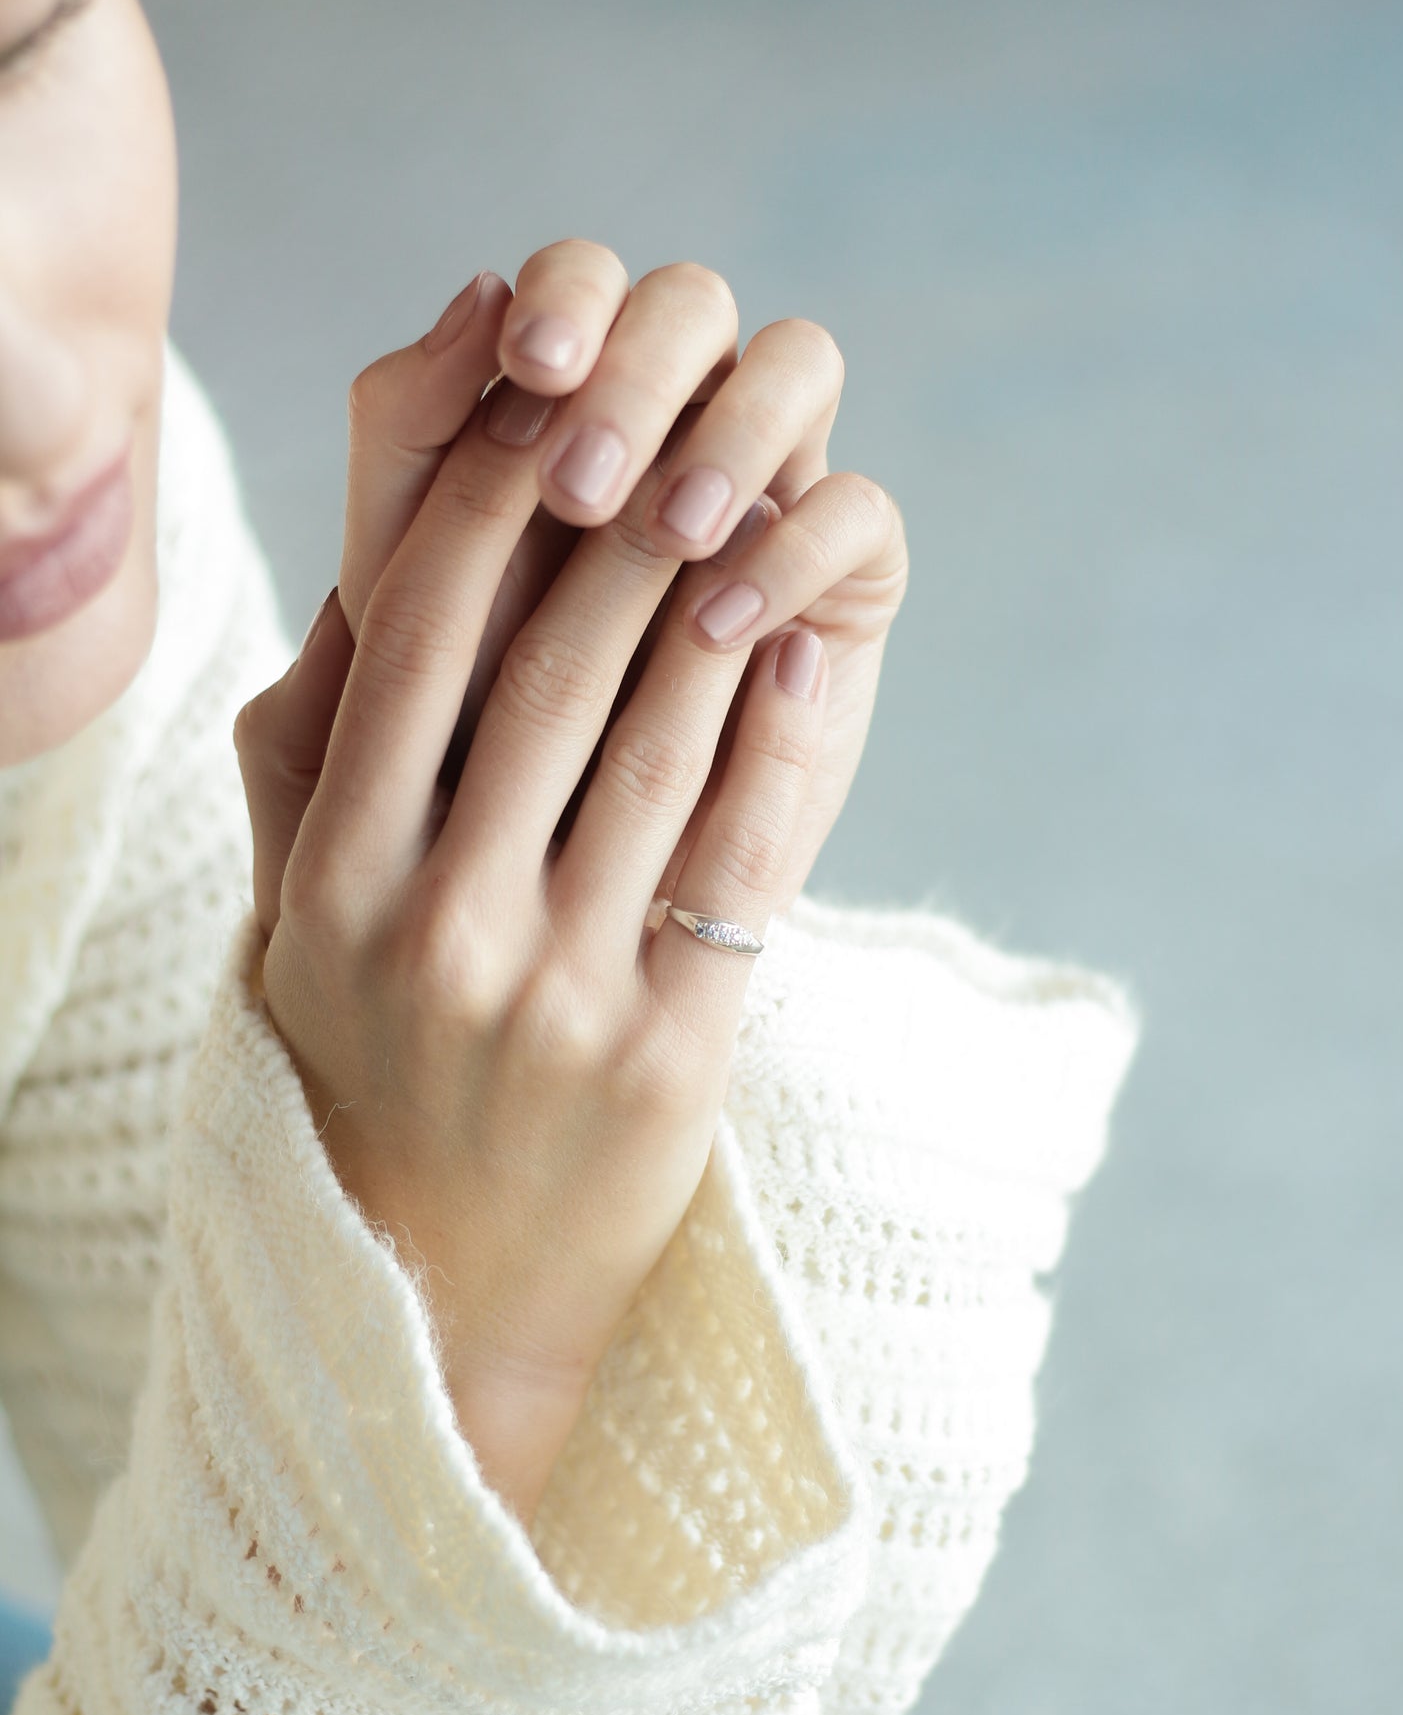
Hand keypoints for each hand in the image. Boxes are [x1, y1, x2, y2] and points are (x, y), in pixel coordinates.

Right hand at [234, 247, 908, 1524]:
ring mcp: (555, 990)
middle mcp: (436, 922)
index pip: (417, 634)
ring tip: (753, 511)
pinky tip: (802, 647)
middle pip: (551, 667)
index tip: (545, 414)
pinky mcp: (666, 1051)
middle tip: (676, 434)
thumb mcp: (289, 929)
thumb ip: (308, 768)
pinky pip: (737, 861)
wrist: (436, 1300)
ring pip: (655, 745)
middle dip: (620, 527)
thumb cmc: (360, 1078)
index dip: (488, 499)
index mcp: (335, 874)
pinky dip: (779, 740)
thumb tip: (368, 587)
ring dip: (713, 606)